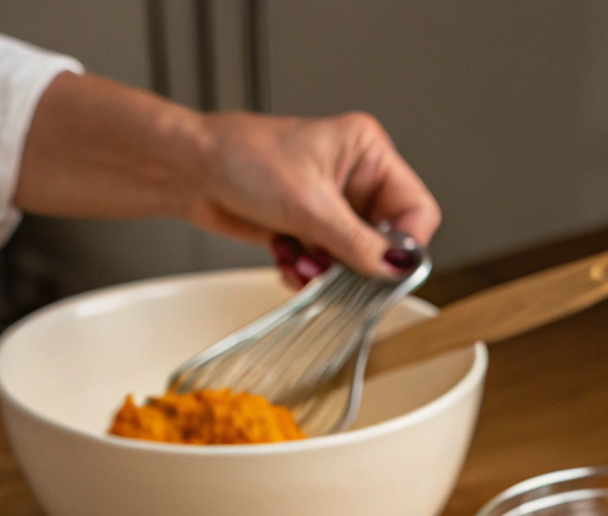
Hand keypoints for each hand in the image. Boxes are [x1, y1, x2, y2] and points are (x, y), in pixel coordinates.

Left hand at [180, 110, 439, 281]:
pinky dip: (307, 271)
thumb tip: (394, 269)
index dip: (403, 245)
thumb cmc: (242, 159)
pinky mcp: (310, 229)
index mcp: (367, 153)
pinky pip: (327, 266)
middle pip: (384, 241)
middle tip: (328, 269)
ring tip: (297, 261)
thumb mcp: (308, 205)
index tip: (383, 271)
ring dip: (325, 271)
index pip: (415, 209)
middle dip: (354, 263)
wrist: (192, 171)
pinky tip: (286, 258)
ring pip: (354, 260)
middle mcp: (355, 178)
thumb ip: (356, 243)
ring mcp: (332, 206)